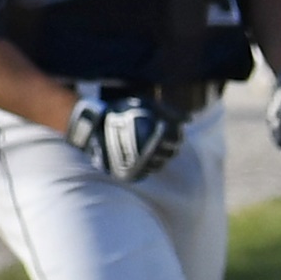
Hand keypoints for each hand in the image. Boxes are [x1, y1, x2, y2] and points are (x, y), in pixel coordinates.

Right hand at [69, 95, 184, 182]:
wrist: (92, 127)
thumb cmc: (121, 113)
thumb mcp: (145, 106)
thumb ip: (170, 113)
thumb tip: (188, 120)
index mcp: (156, 136)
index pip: (177, 138)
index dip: (174, 133)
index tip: (165, 128)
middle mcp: (150, 152)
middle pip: (170, 153)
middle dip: (167, 145)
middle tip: (156, 137)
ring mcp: (139, 165)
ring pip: (159, 164)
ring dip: (157, 156)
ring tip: (146, 146)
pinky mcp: (129, 174)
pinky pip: (145, 172)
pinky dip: (145, 165)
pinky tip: (139, 156)